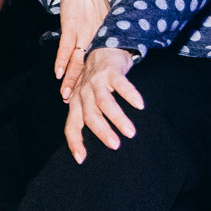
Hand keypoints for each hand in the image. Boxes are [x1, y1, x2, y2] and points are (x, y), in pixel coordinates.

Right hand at [55, 0, 109, 100]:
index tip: (94, 97)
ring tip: (66, 94)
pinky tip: (58, 73)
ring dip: (71, 80)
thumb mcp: (103, 20)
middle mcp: (97, 38)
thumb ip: (102, 36)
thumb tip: (100, 50)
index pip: (100, 65)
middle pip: (88, 68)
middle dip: (82, 87)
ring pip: (77, 62)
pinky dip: (62, 62)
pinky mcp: (71, 27)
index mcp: (105, 38)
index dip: (96, 82)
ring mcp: (84, 33)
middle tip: (76, 103)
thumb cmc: (93, 0)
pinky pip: (66, 48)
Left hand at [63, 47, 142, 162]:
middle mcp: (83, 93)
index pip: (71, 126)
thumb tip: (83, 140)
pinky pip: (120, 84)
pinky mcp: (110, 72)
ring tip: (130, 132)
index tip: (81, 159)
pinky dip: (129, 94)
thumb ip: (84, 117)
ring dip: (117, 118)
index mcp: (76, 103)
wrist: (100, 51)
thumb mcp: (85, 100)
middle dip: (101, 132)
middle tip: (115, 146)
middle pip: (90, 115)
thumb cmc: (93, 82)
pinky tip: (139, 104)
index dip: (75, 142)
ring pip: (104, 102)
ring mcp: (96, 82)